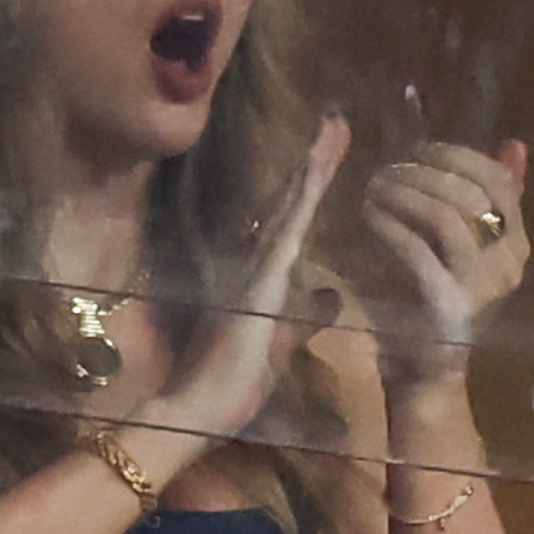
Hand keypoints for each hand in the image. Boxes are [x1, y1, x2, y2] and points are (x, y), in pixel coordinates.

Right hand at [134, 118, 347, 452]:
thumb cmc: (231, 384)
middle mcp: (256, 263)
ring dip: (312, 170)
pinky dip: (302, 202)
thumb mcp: (282, 343)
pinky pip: (287, 233)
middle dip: (315, 164)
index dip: (313, 188)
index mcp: (264, 277)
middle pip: (292, 204)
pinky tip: (316, 175)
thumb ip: (305, 318)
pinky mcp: (258, 282)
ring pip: (290, 209)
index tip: (334, 153)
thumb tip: (331, 295)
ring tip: (334, 130)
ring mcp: (255, 269)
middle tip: (338, 122)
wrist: (195, 411)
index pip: (294, 224)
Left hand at [349, 138, 529, 387]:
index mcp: (517, 245)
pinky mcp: (446, 305)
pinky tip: (368, 213)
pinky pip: (417, 250)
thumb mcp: (471, 246)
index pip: (500, 182)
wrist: (428, 373)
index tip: (422, 150)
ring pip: (447, 216)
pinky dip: (390, 224)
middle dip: (425, 172)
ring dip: (406, 192)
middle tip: (388, 167)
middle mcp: (508, 264)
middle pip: (472, 194)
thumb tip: (513, 145)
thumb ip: (491, 199)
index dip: (460, 157)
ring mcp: (481, 287)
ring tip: (375, 185)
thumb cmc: (441, 303)